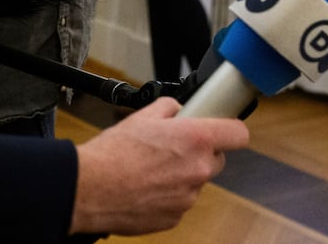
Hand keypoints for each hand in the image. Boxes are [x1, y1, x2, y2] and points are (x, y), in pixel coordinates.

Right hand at [69, 96, 249, 235]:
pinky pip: (179, 203)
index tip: (225, 130)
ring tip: (152, 171)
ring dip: (182, 176)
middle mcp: (198, 169)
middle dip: (201, 154)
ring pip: (195, 182)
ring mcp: (188, 197)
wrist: (87, 189)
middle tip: (175, 150)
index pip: (239, 134)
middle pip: (217, 160)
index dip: (231, 130)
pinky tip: (146, 188)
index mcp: (197, 139)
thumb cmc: (113, 153)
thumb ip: (171, 109)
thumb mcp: (144, 116)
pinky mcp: (174, 218)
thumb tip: (180, 110)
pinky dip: (168, 197)